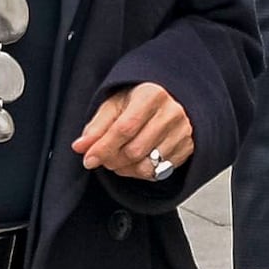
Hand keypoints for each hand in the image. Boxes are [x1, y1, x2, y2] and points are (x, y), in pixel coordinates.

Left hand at [73, 82, 195, 180]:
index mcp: (152, 95)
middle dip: (112, 160)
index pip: (124, 128)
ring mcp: (183, 132)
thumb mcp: (116, 104)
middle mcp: (172, 113)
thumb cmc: (142, 99)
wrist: (175, 97)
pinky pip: (160, 173)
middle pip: (134, 150)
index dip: (103, 147)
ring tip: (117, 160)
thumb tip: (80, 147)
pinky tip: (134, 162)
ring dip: (125, 169)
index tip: (88, 159)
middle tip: (103, 157)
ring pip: (147, 166)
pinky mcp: (188, 148)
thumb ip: (97, 125)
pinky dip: (140, 173)